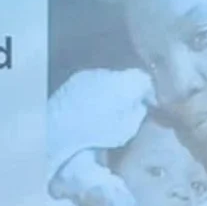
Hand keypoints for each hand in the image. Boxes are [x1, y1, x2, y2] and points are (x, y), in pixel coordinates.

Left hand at [46, 67, 153, 184]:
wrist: (58, 130)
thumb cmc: (95, 133)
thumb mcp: (126, 129)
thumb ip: (138, 113)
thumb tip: (141, 105)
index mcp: (126, 82)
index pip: (145, 80)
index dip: (148, 93)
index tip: (148, 104)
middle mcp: (109, 72)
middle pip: (126, 77)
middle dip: (128, 91)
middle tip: (128, 107)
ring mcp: (90, 73)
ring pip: (108, 79)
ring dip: (111, 90)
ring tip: (108, 109)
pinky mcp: (74, 80)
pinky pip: (92, 82)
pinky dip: (95, 92)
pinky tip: (91, 107)